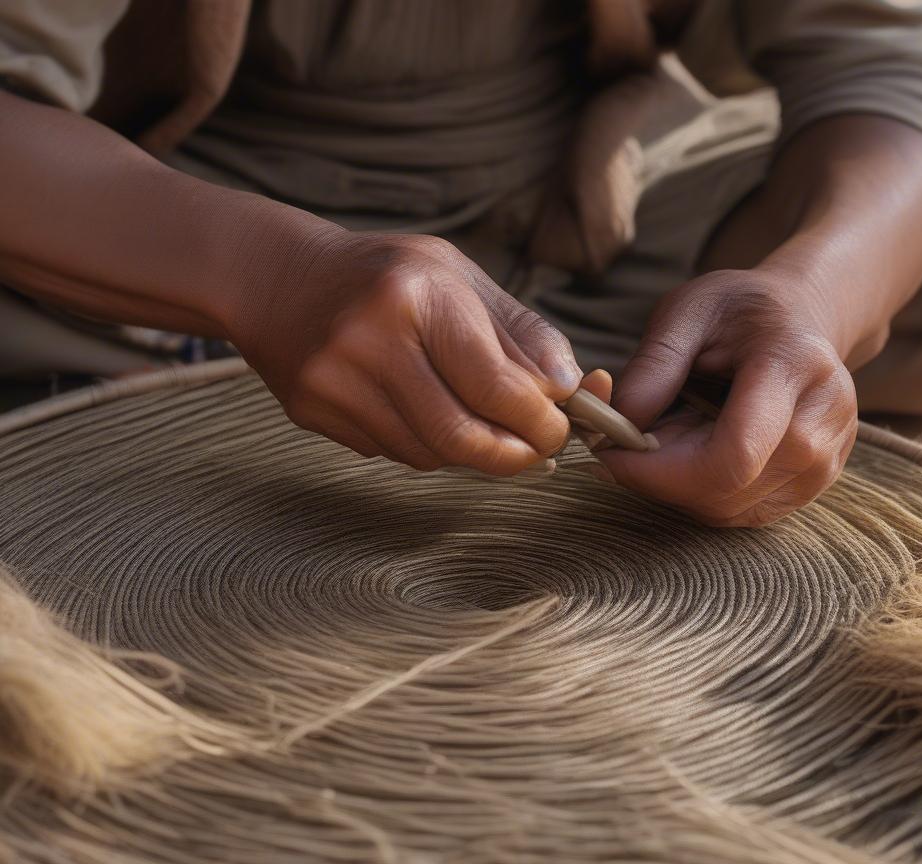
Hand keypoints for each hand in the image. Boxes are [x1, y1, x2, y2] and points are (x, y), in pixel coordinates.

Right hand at [231, 230, 580, 474]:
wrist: (278, 279)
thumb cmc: (388, 277)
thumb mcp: (460, 279)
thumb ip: (521, 334)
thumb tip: (572, 387)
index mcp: (417, 294)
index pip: (496, 385)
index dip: (539, 422)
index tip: (557, 431)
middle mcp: (370, 339)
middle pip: (460, 435)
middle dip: (512, 456)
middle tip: (534, 452)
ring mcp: (334, 380)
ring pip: (428, 453)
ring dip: (469, 451)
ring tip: (477, 422)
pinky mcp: (313, 412)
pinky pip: (392, 453)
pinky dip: (425, 446)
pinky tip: (421, 413)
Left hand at [597, 268, 858, 526]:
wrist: (802, 317)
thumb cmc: (739, 309)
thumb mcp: (685, 310)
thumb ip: (652, 365)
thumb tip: (618, 428)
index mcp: (794, 365)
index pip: (733, 454)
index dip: (659, 469)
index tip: (611, 450)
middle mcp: (823, 421)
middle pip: (725, 490)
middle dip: (661, 476)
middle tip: (636, 436)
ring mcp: (825, 460)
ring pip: (728, 509)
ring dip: (679, 485)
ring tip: (676, 431)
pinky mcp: (813, 485)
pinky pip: (739, 512)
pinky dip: (701, 492)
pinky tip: (697, 450)